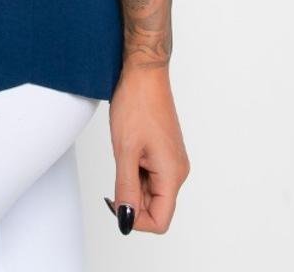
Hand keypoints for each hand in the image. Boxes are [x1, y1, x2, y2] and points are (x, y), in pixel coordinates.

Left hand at [104, 64, 189, 234]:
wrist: (144, 73)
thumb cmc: (136, 104)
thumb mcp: (125, 151)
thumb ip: (126, 190)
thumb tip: (126, 222)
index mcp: (172, 174)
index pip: (160, 221)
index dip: (135, 218)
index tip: (116, 198)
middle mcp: (177, 171)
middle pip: (155, 207)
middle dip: (132, 196)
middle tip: (118, 167)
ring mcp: (173, 161)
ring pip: (151, 191)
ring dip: (132, 181)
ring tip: (125, 153)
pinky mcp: (165, 152)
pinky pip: (151, 175)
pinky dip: (136, 170)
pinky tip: (129, 149)